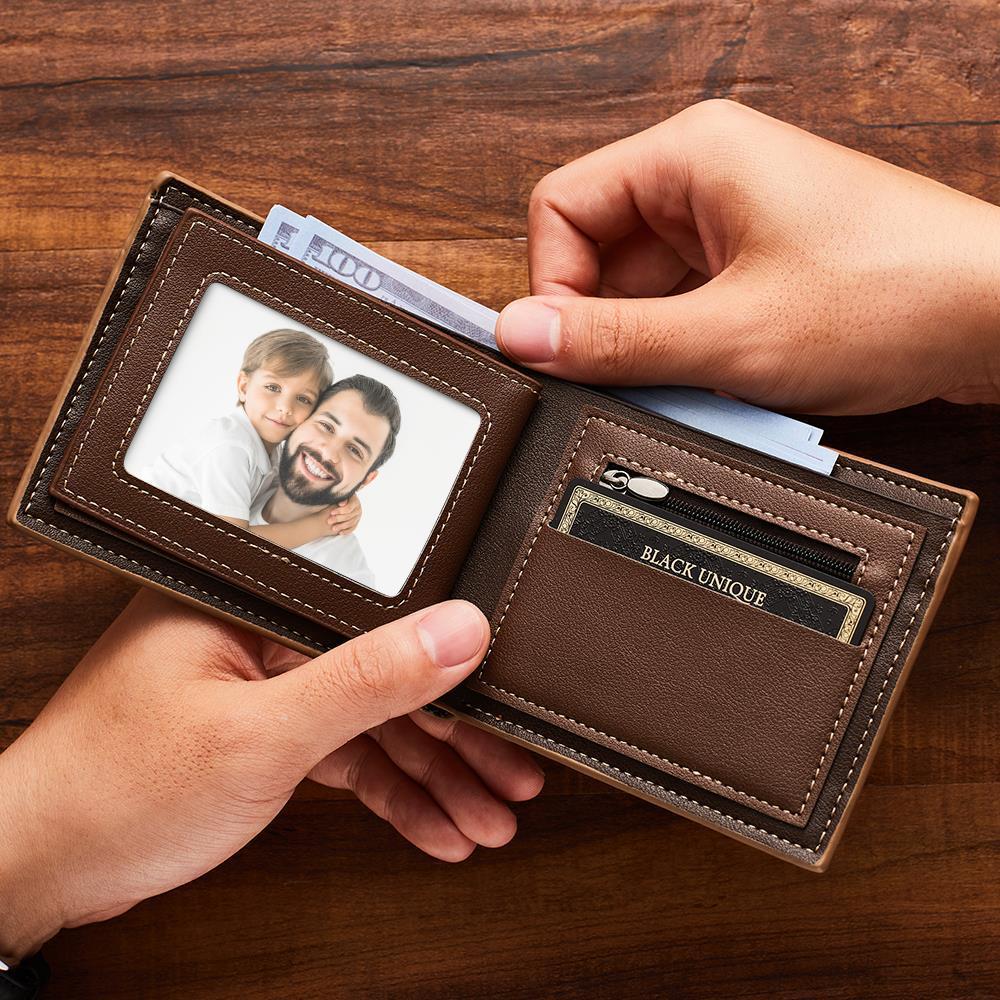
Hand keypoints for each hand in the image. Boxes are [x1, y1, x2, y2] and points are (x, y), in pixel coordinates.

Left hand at [0, 590, 542, 960]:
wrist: (45, 863)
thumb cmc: (117, 787)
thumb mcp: (262, 734)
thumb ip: (367, 682)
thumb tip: (456, 630)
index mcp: (257, 598)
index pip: (384, 620)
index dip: (456, 673)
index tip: (508, 715)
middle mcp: (267, 633)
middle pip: (390, 677)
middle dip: (457, 740)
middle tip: (513, 778)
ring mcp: (268, 683)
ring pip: (375, 723)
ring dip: (434, 775)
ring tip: (488, 817)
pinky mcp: (266, 730)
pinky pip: (346, 755)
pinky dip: (389, 792)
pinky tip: (435, 824)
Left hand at [326, 493, 361, 534]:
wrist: (345, 500)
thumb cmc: (340, 497)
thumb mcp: (341, 496)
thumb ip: (341, 499)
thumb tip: (341, 504)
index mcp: (355, 501)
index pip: (348, 508)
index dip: (340, 510)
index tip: (331, 512)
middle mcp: (358, 509)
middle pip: (349, 516)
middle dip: (338, 519)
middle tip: (329, 521)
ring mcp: (358, 516)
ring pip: (351, 523)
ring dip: (341, 526)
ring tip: (333, 528)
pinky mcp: (357, 522)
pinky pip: (353, 528)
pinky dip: (347, 531)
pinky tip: (340, 533)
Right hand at [496, 100, 999, 414]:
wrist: (997, 318)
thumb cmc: (893, 296)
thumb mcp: (728, 335)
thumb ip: (614, 340)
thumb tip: (524, 335)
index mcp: (691, 156)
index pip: (561, 207)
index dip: (553, 285)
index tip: (568, 350)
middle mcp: (707, 177)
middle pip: (598, 251)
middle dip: (605, 323)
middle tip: (633, 376)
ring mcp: (734, 220)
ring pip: (642, 286)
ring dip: (651, 343)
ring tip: (696, 378)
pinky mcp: (756, 261)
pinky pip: (685, 302)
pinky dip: (686, 347)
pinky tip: (719, 378)